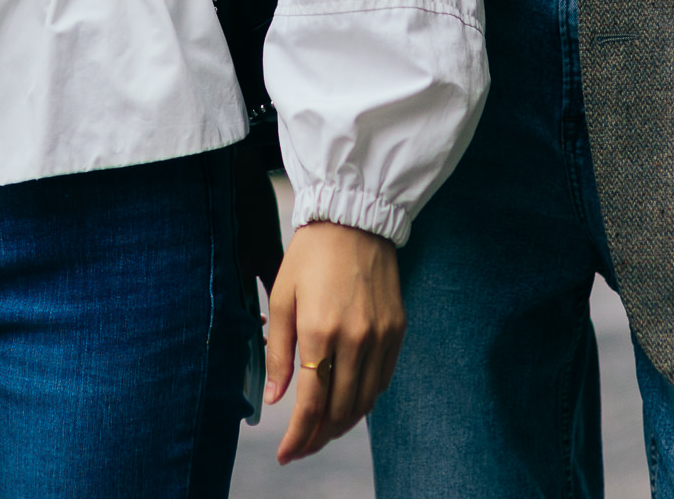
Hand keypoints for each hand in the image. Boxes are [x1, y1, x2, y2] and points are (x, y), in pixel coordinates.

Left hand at [263, 221, 404, 463]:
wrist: (355, 219)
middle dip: (319, 437)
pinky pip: (383, 379)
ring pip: (365, 401)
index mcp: (319, 330)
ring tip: (323, 431)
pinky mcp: (397, 329)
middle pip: (340, 410)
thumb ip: (279, 351)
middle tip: (301, 447)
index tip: (286, 454)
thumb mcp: (283, 298)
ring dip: (343, 424)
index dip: (298, 437)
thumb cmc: (311, 255)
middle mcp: (355, 339)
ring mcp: (380, 336)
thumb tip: (275, 399)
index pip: (311, 403)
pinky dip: (365, 399)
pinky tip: (349, 402)